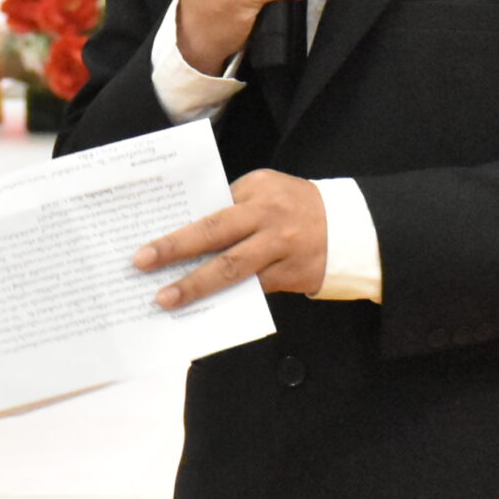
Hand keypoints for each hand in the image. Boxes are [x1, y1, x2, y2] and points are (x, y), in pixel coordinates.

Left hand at [134, 169, 325, 307]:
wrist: (356, 228)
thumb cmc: (299, 209)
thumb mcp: (270, 194)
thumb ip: (236, 209)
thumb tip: (189, 238)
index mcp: (258, 187)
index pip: (210, 204)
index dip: (178, 222)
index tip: (146, 234)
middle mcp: (268, 214)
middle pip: (214, 230)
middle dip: (174, 247)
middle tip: (142, 261)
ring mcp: (280, 246)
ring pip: (231, 268)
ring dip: (195, 284)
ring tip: (166, 298)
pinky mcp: (291, 274)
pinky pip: (251, 289)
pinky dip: (225, 301)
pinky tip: (203, 311)